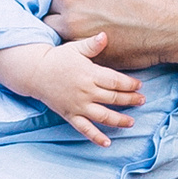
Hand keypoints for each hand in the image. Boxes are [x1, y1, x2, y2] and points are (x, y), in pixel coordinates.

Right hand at [28, 36, 143, 145]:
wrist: (35, 73)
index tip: (139, 86)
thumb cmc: (58, 58)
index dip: (130, 84)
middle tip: (142, 101)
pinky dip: (96, 137)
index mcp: (90, 74)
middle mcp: (86, 91)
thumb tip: (105, 35)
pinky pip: (85, 129)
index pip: (115, 81)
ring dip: (119, 120)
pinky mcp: (70, 115)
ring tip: (131, 122)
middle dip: (130, 100)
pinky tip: (107, 143)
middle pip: (113, 98)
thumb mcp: (75, 48)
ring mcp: (78, 105)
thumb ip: (92, 44)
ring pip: (103, 116)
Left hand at [53, 0, 177, 126]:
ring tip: (100, 27)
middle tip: (102, 9)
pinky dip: (82, 48)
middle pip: (57, 1)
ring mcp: (77, 27)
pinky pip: (74, 52)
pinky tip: (104, 42)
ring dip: (73, 27)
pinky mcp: (89, 53)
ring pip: (59, 27)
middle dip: (73, 4)